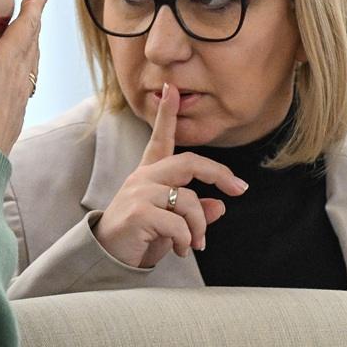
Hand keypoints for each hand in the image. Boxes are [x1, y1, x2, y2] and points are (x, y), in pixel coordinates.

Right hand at [0, 0, 46, 153]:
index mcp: (7, 63)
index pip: (25, 28)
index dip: (33, 7)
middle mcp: (19, 77)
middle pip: (32, 42)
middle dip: (35, 20)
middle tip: (39, 3)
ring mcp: (19, 95)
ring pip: (32, 61)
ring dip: (33, 42)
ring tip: (33, 31)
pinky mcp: (14, 110)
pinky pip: (27, 79)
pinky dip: (28, 64)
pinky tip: (23, 72)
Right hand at [93, 83, 247, 267]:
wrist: (107, 258)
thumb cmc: (140, 236)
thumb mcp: (172, 223)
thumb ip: (195, 212)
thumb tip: (220, 206)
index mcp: (150, 174)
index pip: (161, 139)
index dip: (167, 113)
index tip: (172, 88)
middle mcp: (143, 177)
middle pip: (190, 162)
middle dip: (219, 174)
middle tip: (240, 189)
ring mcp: (139, 193)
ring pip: (189, 200)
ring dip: (199, 226)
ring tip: (194, 244)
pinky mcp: (137, 212)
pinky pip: (178, 223)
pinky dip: (185, 239)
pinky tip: (178, 249)